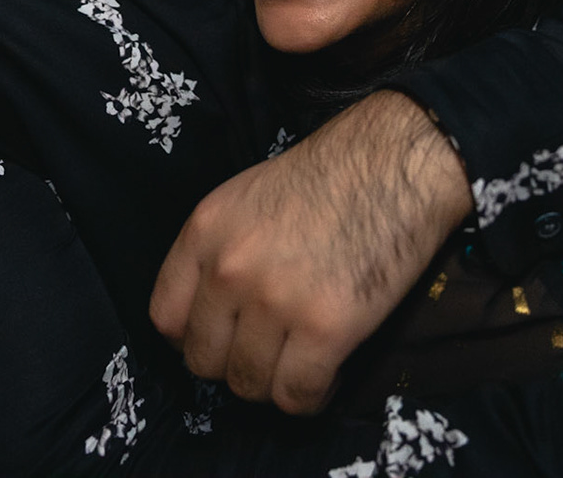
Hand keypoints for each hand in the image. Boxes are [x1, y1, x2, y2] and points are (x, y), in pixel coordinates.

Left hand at [150, 90, 471, 414]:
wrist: (397, 164)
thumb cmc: (329, 175)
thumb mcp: (246, 198)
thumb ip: (219, 252)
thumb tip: (213, 315)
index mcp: (204, 232)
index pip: (165, 318)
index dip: (195, 336)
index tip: (224, 337)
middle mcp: (228, 270)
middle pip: (204, 361)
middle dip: (236, 363)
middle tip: (271, 351)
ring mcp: (274, 302)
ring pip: (249, 386)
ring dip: (274, 382)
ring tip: (302, 361)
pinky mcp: (325, 329)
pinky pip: (296, 396)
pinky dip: (311, 397)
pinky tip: (329, 373)